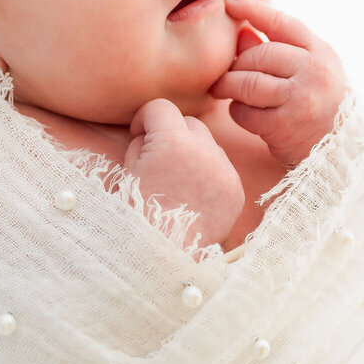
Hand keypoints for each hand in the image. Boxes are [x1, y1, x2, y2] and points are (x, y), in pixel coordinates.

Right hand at [125, 99, 243, 248]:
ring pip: (209, 145)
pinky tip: (194, 196)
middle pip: (190, 123)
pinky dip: (209, 176)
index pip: (161, 108)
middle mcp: (205, 151)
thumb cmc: (137, 214)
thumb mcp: (127, 171)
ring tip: (177, 182)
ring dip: (193, 154)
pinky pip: (223, 169)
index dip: (145, 119)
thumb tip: (150, 134)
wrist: (162, 256)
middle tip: (157, 159)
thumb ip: (140, 143)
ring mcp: (225, 171)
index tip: (138, 134)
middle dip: (172, 134)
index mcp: (173, 142)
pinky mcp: (236, 191)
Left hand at [209, 0, 346, 167]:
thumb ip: (275, 49)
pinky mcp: (285, 126)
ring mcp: (300, 99)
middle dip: (237, 64)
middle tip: (228, 74)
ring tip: (224, 89)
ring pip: (248, 83)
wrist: (338, 150)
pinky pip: (245, 112)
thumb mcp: (306, 70)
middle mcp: (314, 72)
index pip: (282, 23)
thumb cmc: (317, 102)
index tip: (229, 2)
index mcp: (320, 53)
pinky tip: (244, 113)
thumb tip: (241, 30)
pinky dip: (237, 111)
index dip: (254, 9)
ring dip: (229, 86)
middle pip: (259, 55)